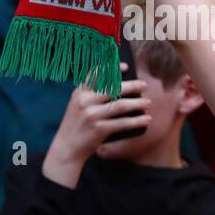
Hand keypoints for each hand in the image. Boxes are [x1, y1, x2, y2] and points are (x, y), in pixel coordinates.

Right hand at [40, 67, 150, 187]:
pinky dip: (137, 121)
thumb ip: (92, 96)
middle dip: (131, 86)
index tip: (125, 66)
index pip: (95, 75)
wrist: (67, 148)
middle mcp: (84, 101)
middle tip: (144, 85)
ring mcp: (91, 115)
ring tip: (148, 103)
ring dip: (137, 104)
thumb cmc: (77, 124)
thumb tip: (120, 87)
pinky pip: (123, 123)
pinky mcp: (98, 129)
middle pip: (113, 89)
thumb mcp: (78, 105)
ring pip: (120, 106)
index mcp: (79, 93)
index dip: (111, 68)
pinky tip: (146, 119)